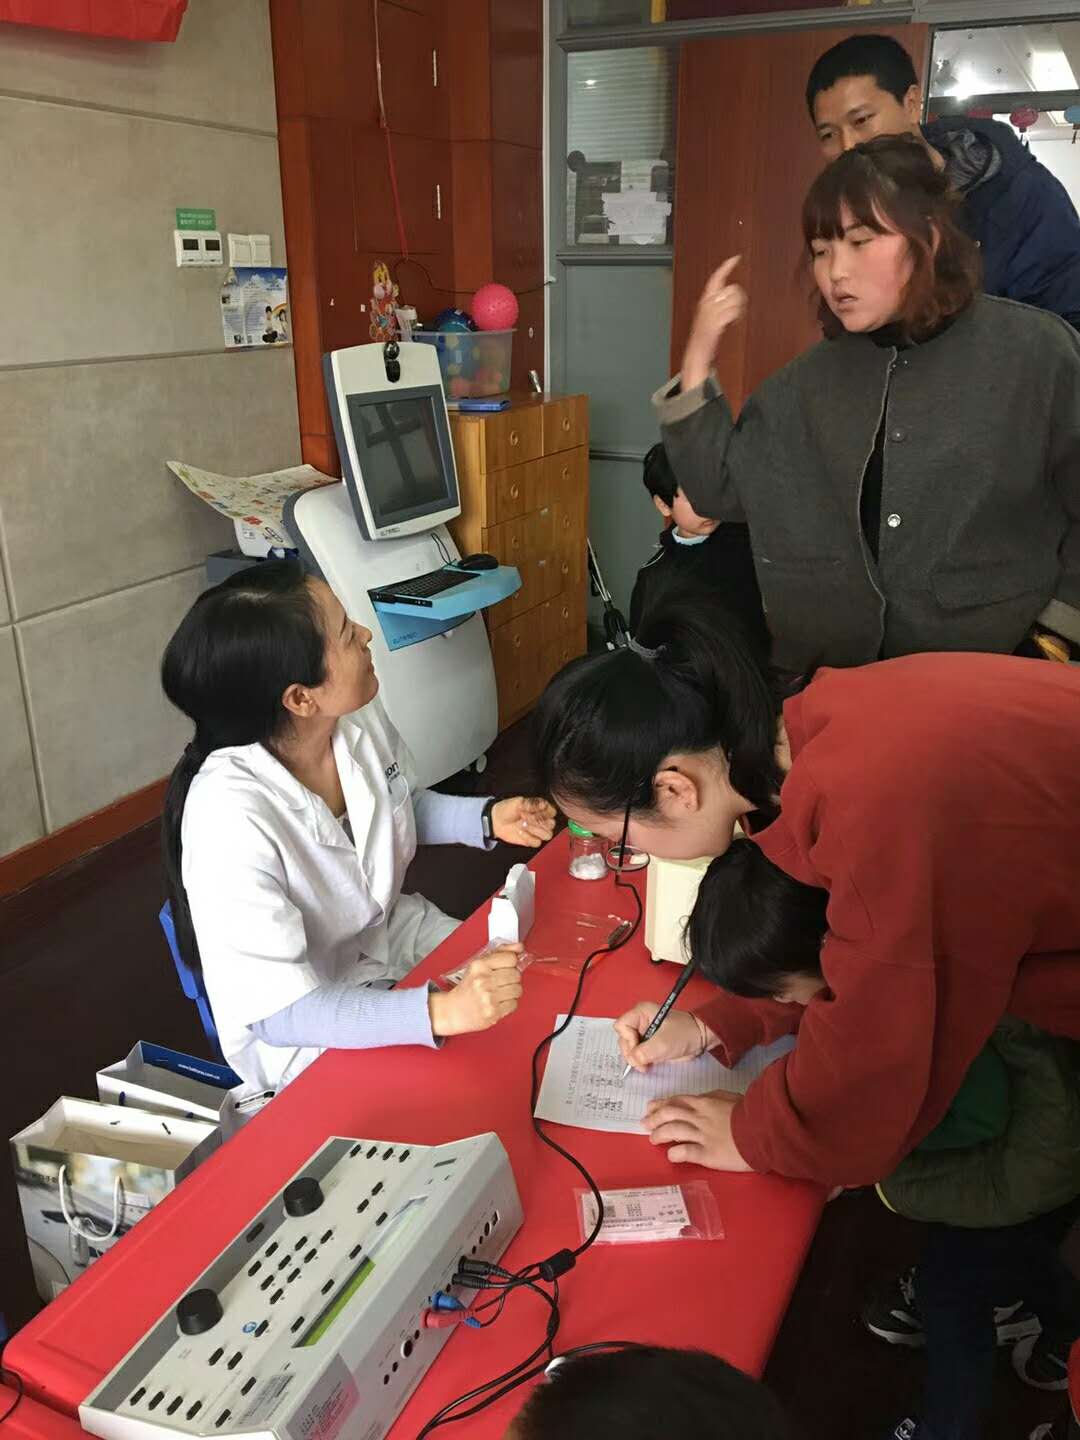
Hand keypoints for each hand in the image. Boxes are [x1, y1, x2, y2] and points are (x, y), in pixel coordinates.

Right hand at [428, 946, 523, 1035]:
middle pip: (516, 974)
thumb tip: (519, 947)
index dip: (511, 963)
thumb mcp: (479, 964)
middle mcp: (483, 980)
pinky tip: (498, 1001)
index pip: (510, 958)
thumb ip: (500, 952)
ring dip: (511, 991)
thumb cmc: (468, 987)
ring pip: (517, 989)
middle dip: (511, 978)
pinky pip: (514, 1004)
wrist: (454, 1010)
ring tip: (500, 992)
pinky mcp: (493, 1012)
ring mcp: (489, 997)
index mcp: (479, 966)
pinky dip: (509, 1003)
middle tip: (501, 981)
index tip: (506, 966)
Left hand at [491, 796, 555, 847]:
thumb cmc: (508, 809)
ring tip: (522, 825)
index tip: (530, 810)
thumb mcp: (518, 802)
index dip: (543, 812)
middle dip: (538, 821)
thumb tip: (543, 804)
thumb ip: (532, 804)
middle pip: (552, 824)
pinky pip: (537, 843)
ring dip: (535, 830)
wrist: (496, 820)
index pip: (552, 812)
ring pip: (548, 835)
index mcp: (541, 808)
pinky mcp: (532, 840)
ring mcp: (538, 831)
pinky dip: (528, 838)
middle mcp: (542, 820)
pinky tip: (519, 832)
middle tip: (524, 817)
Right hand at [614, 1002, 711, 1071]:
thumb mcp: (662, 1044)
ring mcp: (644, 1033)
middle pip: (624, 1039)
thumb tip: (632, 1060)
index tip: (640, 1048)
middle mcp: (640, 1021)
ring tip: (647, 1065)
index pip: (622, 1026)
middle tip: (643, 1063)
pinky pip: (638, 1053)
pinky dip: (641, 1061)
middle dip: (632, 1053)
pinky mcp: (649, 1044)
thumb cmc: (684, 1034)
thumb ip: (643, 1053)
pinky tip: (649, 1065)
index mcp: (641, 1013)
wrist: (700, 1039)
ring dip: (636, 1059)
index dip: (628, 1039)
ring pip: (630, 1048)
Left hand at [643, 1090, 752, 1170]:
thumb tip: (701, 1099)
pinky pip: (684, 1153)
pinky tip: (671, 1155)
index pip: (677, 1101)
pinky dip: (674, 1153)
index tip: (650, 1107)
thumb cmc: (750, 1113)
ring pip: (672, 1131)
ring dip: (659, 1135)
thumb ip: (713, 1097)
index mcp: (705, 1103)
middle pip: (669, 1114)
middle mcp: (699, 1117)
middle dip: (654, 1118)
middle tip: (645, 1124)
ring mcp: (702, 1136)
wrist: (764, 1130)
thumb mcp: (730, 1098)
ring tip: (653, 1139)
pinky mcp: (707, 1154)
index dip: (661, 1104)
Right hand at [681, 256, 746, 391]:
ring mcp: (711, 313)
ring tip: (734, 317)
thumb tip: (732, 294)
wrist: (696, 354)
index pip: (715, 278)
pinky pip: (732, 311)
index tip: (735, 258)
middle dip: (738, 297)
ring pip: (734, 299)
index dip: (726, 266)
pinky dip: (736, 315)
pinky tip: (733, 321)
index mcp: (704, 301)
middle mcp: (707, 304)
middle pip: (730, 288)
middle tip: (737, 307)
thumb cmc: (704, 338)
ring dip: (738, 307)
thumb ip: (718, 304)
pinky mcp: (716, 323)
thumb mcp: (708, 317)